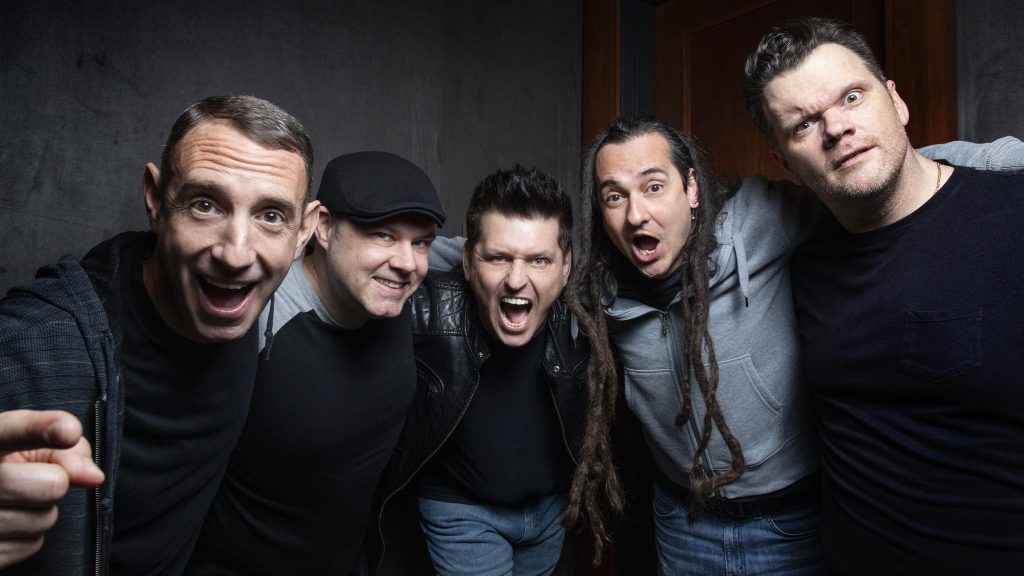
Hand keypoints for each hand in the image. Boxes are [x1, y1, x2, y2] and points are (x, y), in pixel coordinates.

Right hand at [0, 409, 104, 567]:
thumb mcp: (34, 448)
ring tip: (14, 500)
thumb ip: (67, 450)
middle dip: (56, 483)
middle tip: (34, 478)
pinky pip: (30, 545)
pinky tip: (7, 520)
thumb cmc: (11, 467)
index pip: (10, 431)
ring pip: (43, 520)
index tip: (69, 432)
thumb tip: (93, 475)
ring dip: (41, 510)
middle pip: (51, 485)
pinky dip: (28, 535)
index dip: (40, 430)